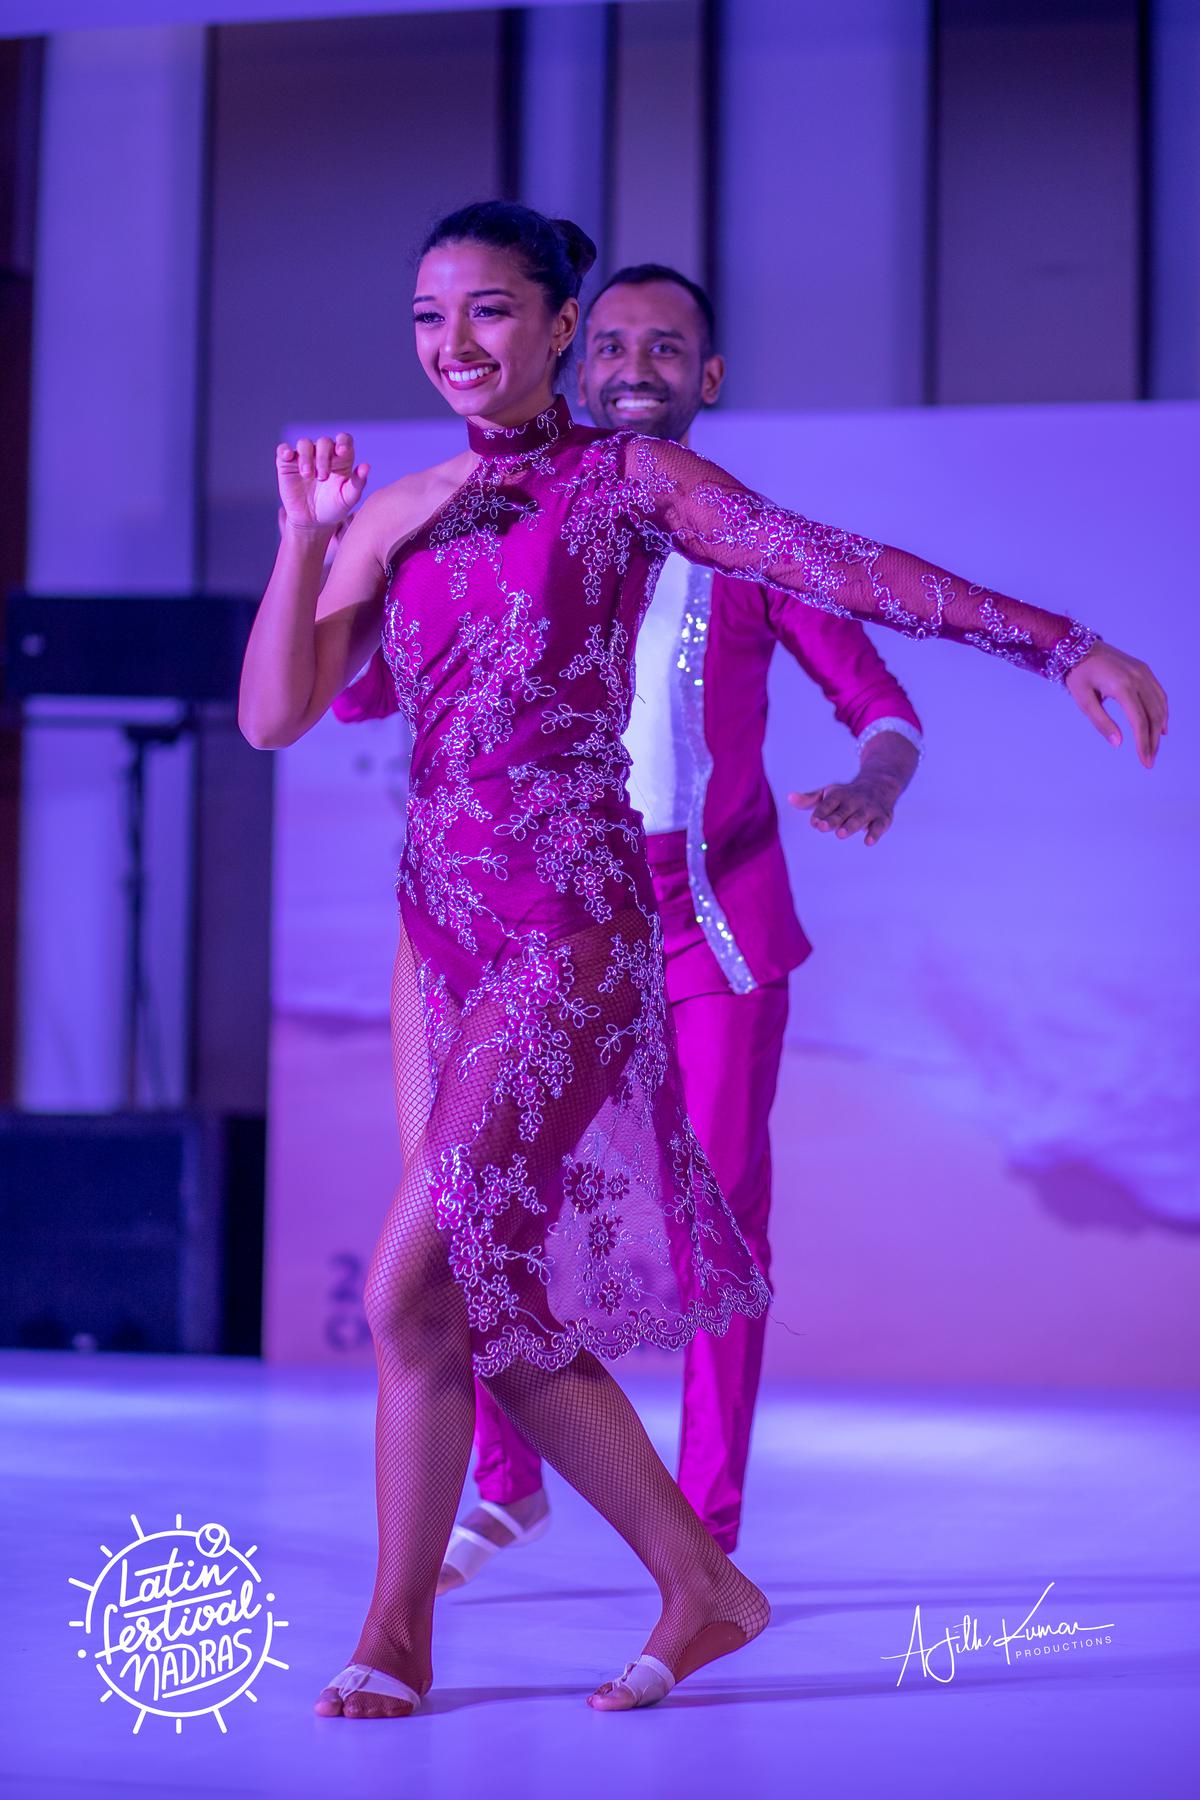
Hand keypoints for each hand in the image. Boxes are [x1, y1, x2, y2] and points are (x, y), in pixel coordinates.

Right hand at [276, 432, 369, 532]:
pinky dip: (284, 450)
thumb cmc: (333, 508)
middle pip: (324, 442)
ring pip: (304, 443)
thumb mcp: (347, 499)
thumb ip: (357, 483)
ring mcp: (304, 457)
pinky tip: (288, 456)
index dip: (343, 441)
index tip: (341, 452)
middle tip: (323, 477)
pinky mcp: (287, 464)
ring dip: (306, 456)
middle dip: (323, 457)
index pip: (344, 440)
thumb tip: (366, 466)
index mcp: (341, 458)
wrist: (313, 522)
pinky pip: (283, 450)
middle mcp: (323, 454)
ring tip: (308, 475)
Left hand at [789, 774, 898, 846]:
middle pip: (842, 811)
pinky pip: (879, 826)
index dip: (820, 813)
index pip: (828, 804)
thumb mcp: (828, 794)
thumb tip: (790, 798)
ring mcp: (869, 809)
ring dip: (850, 826)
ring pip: (859, 818)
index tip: (814, 822)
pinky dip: (875, 833)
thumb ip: (809, 800)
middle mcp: (854, 801)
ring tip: (840, 834)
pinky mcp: (882, 818)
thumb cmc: (847, 795)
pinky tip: (868, 841)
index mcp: (838, 795)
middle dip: (833, 819)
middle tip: (823, 827)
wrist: (879, 785)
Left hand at [1065, 643, 1167, 768]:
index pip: (1139, 721)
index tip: (1145, 761)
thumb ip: (1101, 722)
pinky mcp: (1145, 670)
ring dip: (1159, 729)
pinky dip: (1162, 711)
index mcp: (1122, 686)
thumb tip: (1118, 744)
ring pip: (1159, 705)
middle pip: (1153, 716)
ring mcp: (1144, 673)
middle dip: (1153, 741)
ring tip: (1154, 748)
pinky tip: (1162, 727)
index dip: (1143, 743)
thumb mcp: (1084, 701)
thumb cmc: (1079, 675)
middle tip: (1149, 761)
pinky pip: (1159, 694)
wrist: (1080, 647)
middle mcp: (1138, 678)